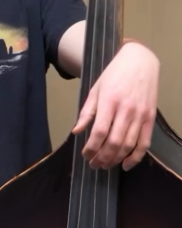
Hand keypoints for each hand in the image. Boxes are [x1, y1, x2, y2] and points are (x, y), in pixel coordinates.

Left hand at [72, 42, 159, 170]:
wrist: (139, 62)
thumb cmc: (114, 74)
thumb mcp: (95, 89)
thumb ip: (87, 112)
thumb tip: (76, 131)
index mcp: (109, 101)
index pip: (99, 131)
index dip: (91, 147)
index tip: (85, 154)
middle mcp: (125, 110)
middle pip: (114, 142)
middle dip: (102, 157)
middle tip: (94, 164)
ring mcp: (140, 115)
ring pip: (128, 145)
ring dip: (116, 159)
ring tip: (105, 165)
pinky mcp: (150, 118)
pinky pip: (144, 143)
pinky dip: (136, 157)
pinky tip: (125, 165)